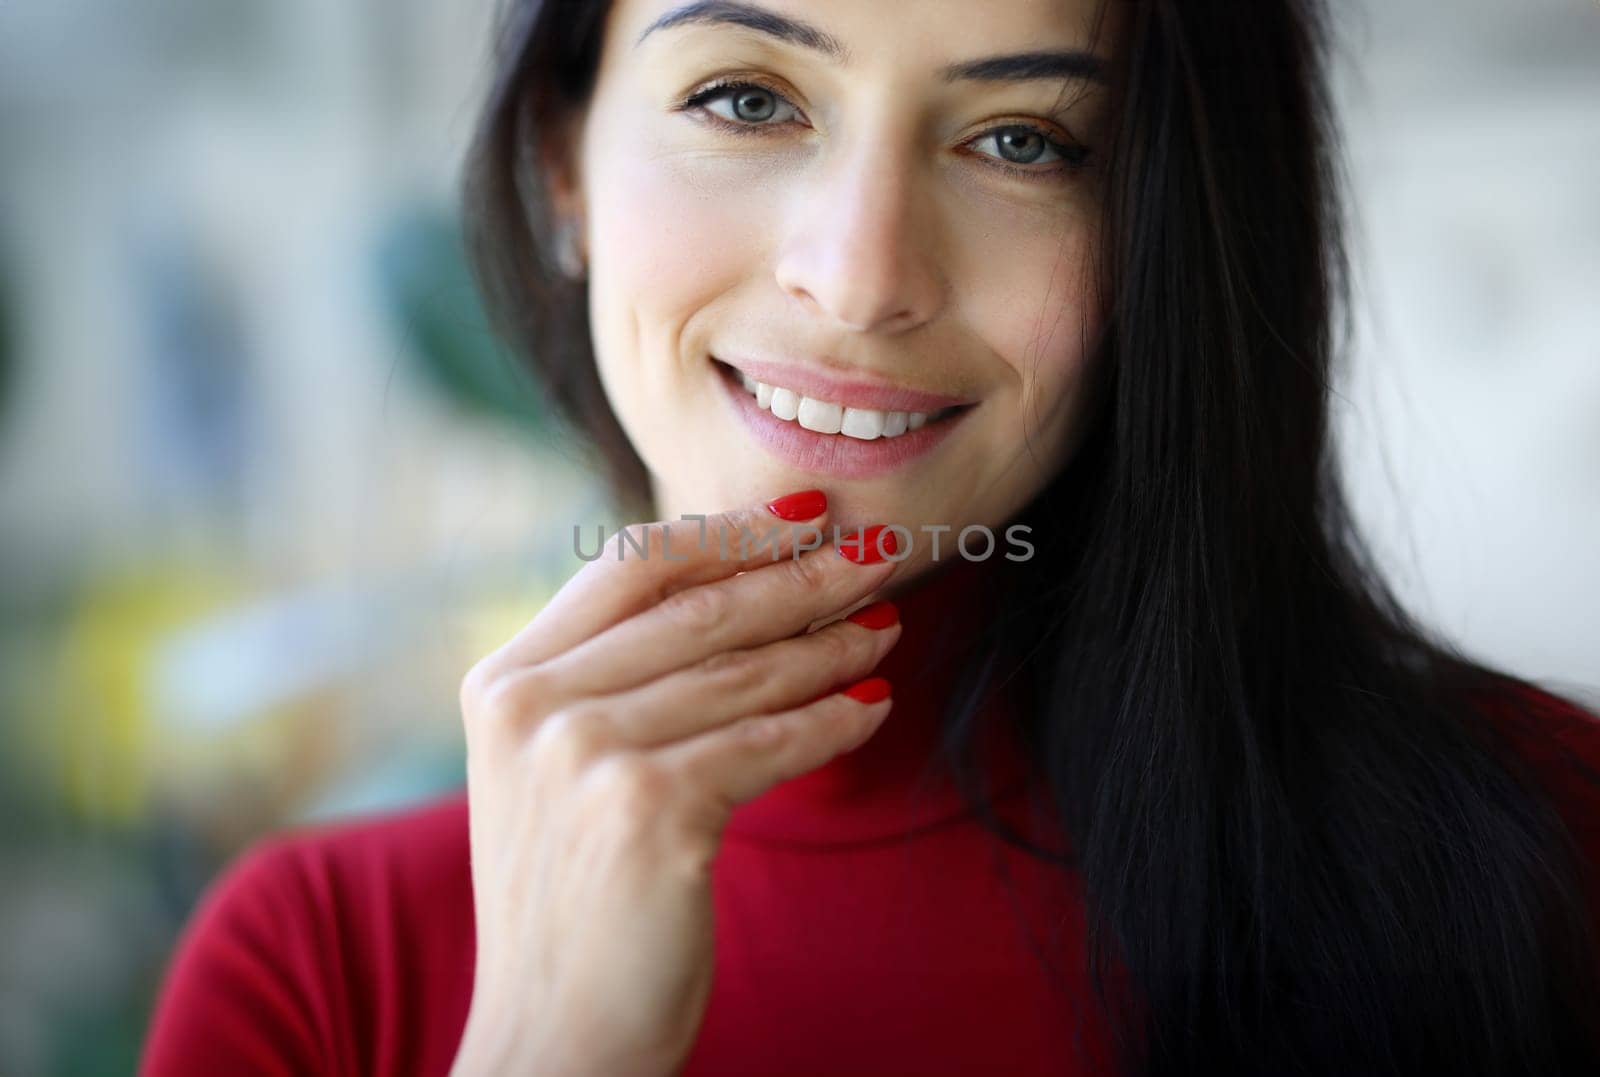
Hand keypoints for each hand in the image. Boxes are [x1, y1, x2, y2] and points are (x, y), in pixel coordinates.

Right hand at [449, 491, 902, 1076]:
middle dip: (803, 577)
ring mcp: (584, 756)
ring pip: (744, 672)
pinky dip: (831, 722)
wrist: (552, 1036)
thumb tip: (740, 591)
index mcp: (505, 682)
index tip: (804, 514)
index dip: (728, 531)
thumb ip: (613, 680)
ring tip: (886, 628)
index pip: (630, 567)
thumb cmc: (574, 900)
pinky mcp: (647, 810)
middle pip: (700, 608)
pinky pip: (769, 742)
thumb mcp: (557, 771)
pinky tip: (871, 708)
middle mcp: (534, 706)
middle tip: (878, 556)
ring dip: (831, 645)